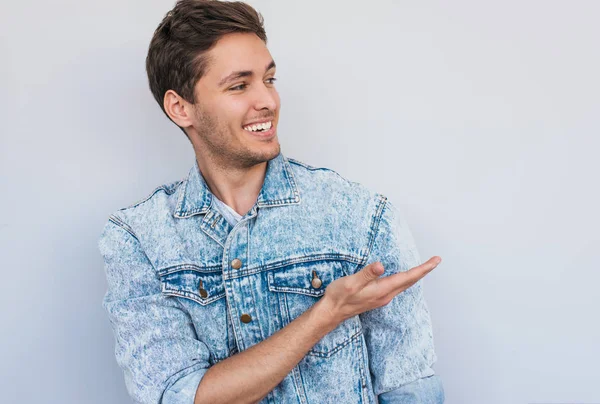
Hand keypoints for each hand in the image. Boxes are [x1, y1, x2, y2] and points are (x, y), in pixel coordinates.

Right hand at [318, 257, 440, 325]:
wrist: (332, 312)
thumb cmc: (340, 296)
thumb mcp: (351, 282)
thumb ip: (367, 274)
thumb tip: (381, 266)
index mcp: (382, 290)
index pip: (408, 277)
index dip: (423, 268)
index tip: (436, 260)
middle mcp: (386, 295)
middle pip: (410, 281)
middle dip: (424, 270)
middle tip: (436, 260)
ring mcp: (382, 298)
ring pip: (404, 285)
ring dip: (415, 275)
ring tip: (424, 267)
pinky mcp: (377, 297)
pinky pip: (397, 287)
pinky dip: (405, 279)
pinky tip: (404, 276)